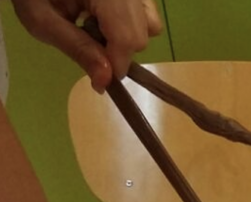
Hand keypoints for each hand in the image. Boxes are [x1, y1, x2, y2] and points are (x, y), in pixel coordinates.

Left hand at [11, 0, 161, 91]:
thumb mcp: (41, 19)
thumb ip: (76, 48)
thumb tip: (106, 81)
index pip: (125, 37)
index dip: (116, 64)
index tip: (100, 79)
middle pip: (140, 34)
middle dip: (117, 50)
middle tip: (86, 39)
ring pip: (150, 25)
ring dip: (126, 37)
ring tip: (95, 25)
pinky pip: (148, 13)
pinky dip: (131, 23)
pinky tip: (104, 16)